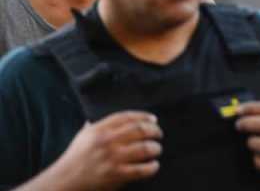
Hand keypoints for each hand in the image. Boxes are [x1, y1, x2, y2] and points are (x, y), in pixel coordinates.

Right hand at [47, 111, 161, 190]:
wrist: (64, 180)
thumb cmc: (75, 158)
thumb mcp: (83, 136)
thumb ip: (99, 125)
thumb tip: (117, 120)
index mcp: (99, 130)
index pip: (128, 117)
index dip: (144, 116)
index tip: (154, 119)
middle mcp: (107, 141)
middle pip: (140, 130)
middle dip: (154, 131)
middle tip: (159, 135)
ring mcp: (112, 158)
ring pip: (145, 148)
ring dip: (155, 148)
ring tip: (156, 150)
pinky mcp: (116, 174)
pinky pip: (142, 169)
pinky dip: (152, 167)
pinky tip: (153, 166)